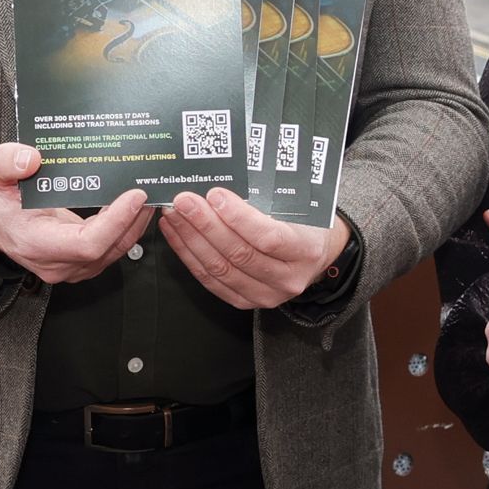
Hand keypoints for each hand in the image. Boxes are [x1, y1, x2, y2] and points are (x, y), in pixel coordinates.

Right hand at [0, 142, 148, 284]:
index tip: (134, 195)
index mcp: (34, 242)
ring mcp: (70, 266)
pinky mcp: (80, 262)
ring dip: (135, 224)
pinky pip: (111, 249)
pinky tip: (136, 207)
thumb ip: (5, 162)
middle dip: (133, 219)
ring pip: (114, 251)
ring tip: (149, 195)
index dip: (116, 222)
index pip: (86, 244)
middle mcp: (55, 262)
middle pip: (108, 248)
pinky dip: (126, 228)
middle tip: (151, 187)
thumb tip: (31, 158)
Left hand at [156, 187, 348, 308]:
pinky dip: (189, 256)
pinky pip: (211, 280)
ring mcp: (265, 295)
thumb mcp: (298, 210)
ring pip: (220, 269)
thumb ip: (267, 201)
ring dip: (191, 239)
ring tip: (174, 215)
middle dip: (206, 225)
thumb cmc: (304, 227)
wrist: (314, 258)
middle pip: (239, 254)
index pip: (269, 236)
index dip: (238, 217)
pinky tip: (177, 235)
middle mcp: (287, 278)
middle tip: (184, 201)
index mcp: (305, 250)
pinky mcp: (245, 301)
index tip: (215, 195)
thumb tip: (222, 186)